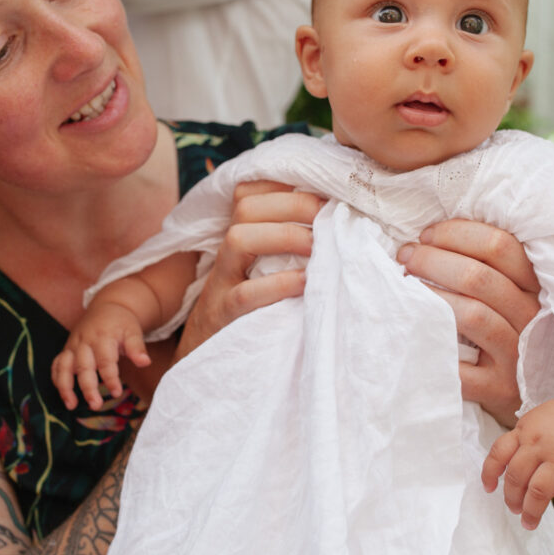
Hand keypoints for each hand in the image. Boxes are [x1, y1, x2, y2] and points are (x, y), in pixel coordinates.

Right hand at [51, 302, 150, 409]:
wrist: (107, 307)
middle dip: (87, 387)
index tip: (116, 392)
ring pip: (64, 366)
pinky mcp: (67, 349)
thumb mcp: (133, 331)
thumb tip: (145, 362)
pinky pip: (57, 364)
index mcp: (102, 337)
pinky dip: (57, 379)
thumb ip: (137, 347)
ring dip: (65, 386)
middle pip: (83, 367)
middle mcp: (84, 342)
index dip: (110, 378)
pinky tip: (64, 396)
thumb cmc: (122, 323)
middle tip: (95, 405)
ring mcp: (73, 345)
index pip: (105, 361)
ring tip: (71, 405)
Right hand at [175, 181, 324, 359]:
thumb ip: (288, 250)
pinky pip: (246, 294)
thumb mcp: (264, 275)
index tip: (323, 192)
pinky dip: (280, 284)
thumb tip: (342, 225)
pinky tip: (306, 284)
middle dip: (294, 203)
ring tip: (317, 248)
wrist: (211, 371)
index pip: (249, 191)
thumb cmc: (253, 318)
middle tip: (329, 216)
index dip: (284, 184)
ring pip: (237, 239)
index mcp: (239, 240)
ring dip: (285, 235)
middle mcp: (226, 256)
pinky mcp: (223, 317)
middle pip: (245, 206)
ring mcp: (221, 286)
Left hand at [398, 219, 539, 426]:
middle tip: (406, 257)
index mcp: (536, 287)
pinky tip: (413, 333)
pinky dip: (433, 347)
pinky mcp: (500, 389)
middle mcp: (532, 318)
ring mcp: (518, 356)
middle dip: (433, 260)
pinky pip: (461, 367)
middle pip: (479, 277)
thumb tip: (429, 237)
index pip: (501, 246)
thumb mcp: (508, 296)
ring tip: (405, 288)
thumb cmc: (503, 334)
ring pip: (472, 314)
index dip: (457, 234)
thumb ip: (486, 267)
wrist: (524, 395)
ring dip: (430, 296)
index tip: (426, 236)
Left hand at [481, 397, 553, 536]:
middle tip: (514, 510)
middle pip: (517, 477)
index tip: (489, 488)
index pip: (499, 454)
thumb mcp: (534, 422)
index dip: (490, 473)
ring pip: (540, 490)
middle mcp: (540, 446)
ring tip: (529, 523)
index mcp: (525, 433)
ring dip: (531, 511)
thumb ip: (521, 443)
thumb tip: (508, 475)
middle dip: (512, 498)